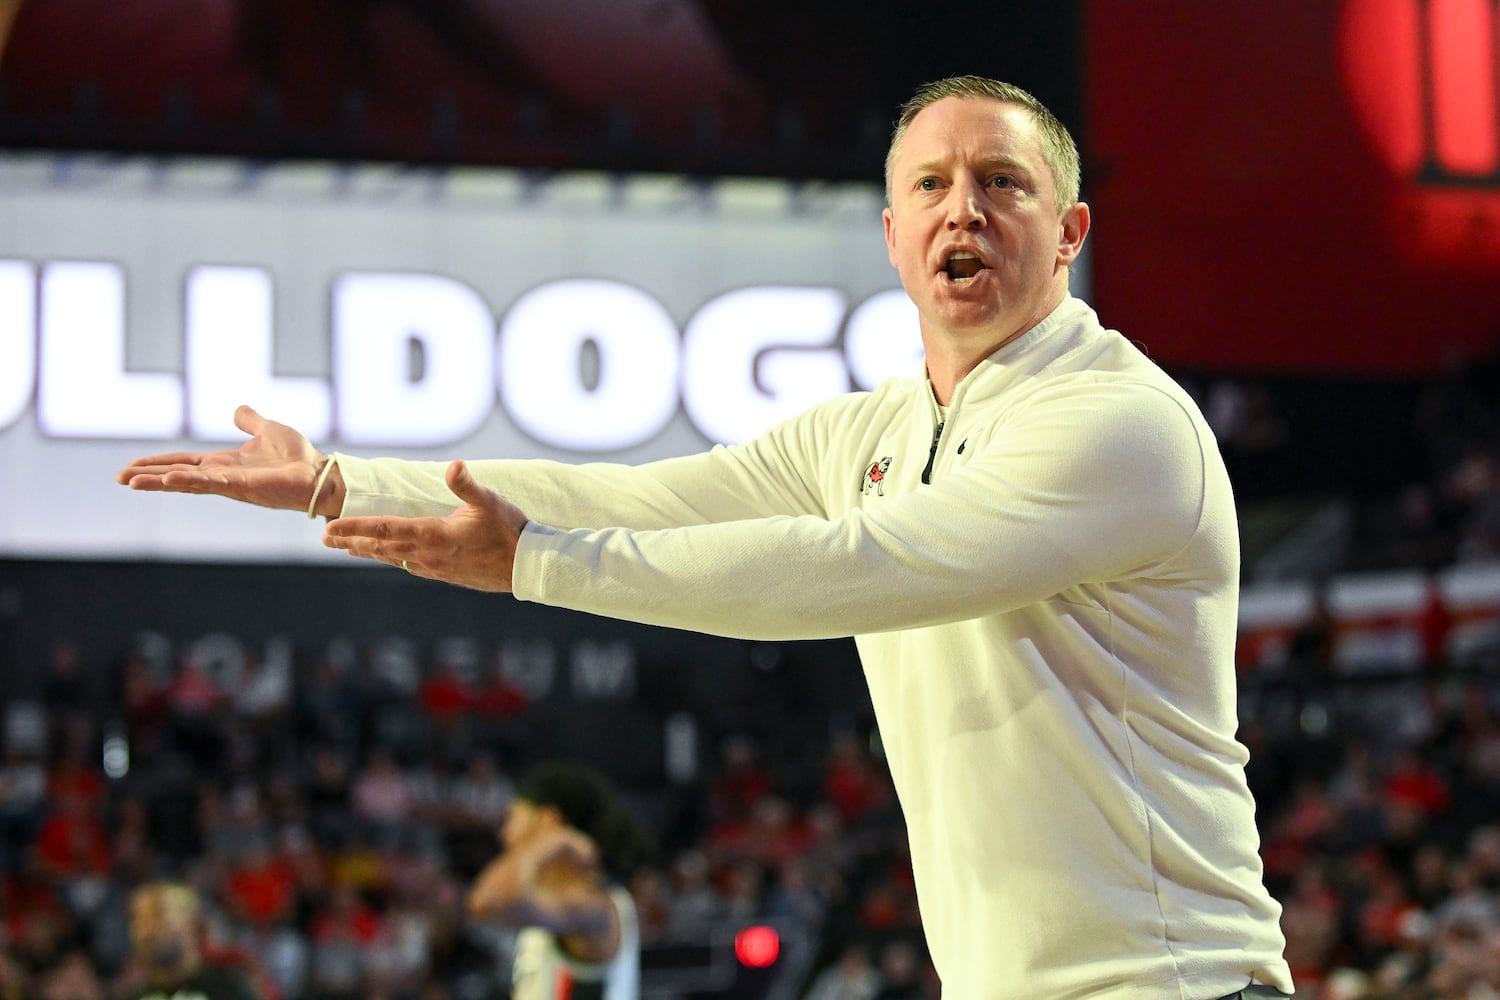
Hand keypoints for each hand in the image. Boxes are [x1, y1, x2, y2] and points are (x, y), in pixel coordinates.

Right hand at [116, 405, 337, 514]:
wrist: (320, 473)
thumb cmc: (298, 457)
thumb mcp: (268, 430)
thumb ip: (250, 421)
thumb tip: (237, 410)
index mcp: (223, 462)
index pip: (182, 462)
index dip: (158, 464)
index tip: (131, 467)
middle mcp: (222, 475)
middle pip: (177, 474)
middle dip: (149, 476)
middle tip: (121, 478)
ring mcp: (230, 483)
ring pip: (187, 481)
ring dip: (159, 481)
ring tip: (132, 482)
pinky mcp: (243, 486)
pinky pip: (210, 483)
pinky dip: (189, 481)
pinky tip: (168, 480)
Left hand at [323, 460, 527, 590]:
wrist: (529, 566)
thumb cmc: (510, 531)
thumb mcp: (491, 502)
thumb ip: (467, 485)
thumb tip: (454, 465)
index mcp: (434, 535)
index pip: (385, 530)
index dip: (354, 528)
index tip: (329, 528)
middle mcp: (428, 555)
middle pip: (381, 547)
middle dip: (351, 541)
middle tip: (326, 538)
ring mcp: (435, 567)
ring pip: (392, 558)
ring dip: (368, 551)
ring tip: (348, 547)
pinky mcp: (445, 574)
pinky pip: (409, 565)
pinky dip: (391, 558)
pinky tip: (389, 556)